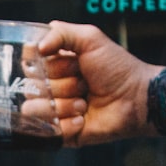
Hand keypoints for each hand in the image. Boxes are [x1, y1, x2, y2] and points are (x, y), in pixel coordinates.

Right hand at [36, 21, 163, 147]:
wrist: (136, 99)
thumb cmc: (117, 68)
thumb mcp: (90, 38)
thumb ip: (60, 32)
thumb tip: (36, 48)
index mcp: (53, 66)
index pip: (29, 64)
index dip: (49, 64)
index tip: (72, 63)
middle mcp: (50, 88)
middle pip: (33, 88)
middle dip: (62, 85)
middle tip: (84, 83)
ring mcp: (54, 111)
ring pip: (36, 109)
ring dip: (65, 105)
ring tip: (85, 103)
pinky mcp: (60, 133)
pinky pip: (49, 130)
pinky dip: (69, 123)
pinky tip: (84, 118)